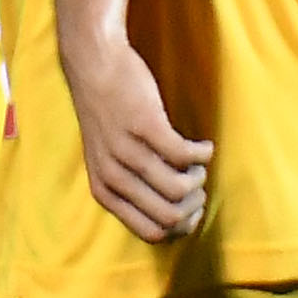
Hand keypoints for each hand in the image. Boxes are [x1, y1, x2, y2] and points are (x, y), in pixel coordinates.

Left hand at [55, 27, 210, 243]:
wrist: (94, 65)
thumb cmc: (107, 114)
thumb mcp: (106, 161)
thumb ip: (130, 189)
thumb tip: (177, 218)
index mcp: (104, 191)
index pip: (151, 233)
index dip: (180, 226)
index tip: (192, 207)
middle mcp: (112, 176)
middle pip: (170, 217)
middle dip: (194, 205)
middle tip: (198, 183)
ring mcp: (127, 151)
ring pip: (180, 189)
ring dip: (199, 177)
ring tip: (198, 162)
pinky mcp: (145, 125)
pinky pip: (186, 156)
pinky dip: (203, 154)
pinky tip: (203, 145)